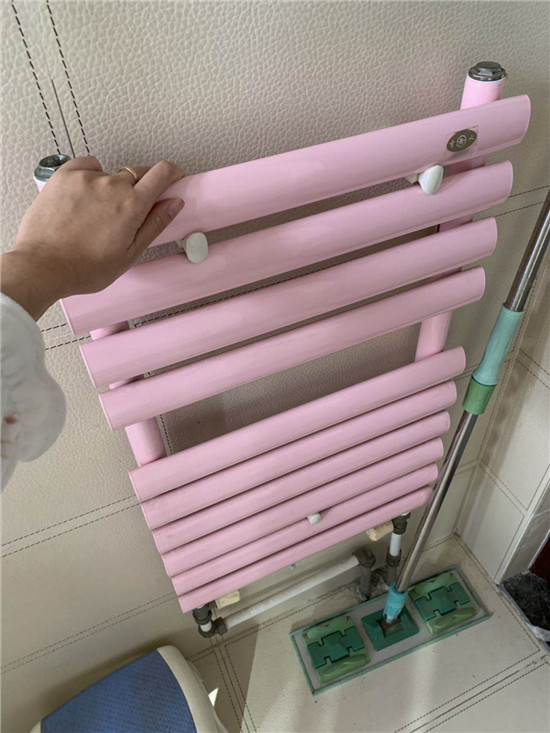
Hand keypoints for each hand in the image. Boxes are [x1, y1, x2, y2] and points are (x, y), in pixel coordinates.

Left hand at [1, 156, 184, 319]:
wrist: (43, 266)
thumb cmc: (84, 268)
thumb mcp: (130, 253)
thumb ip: (155, 223)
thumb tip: (175, 203)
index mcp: (132, 206)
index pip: (162, 173)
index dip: (172, 173)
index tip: (173, 177)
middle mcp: (112, 185)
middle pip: (137, 173)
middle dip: (140, 188)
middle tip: (128, 211)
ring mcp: (87, 178)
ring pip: (111, 174)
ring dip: (111, 188)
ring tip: (97, 214)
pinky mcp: (65, 175)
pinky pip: (88, 166)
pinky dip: (91, 177)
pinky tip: (85, 197)